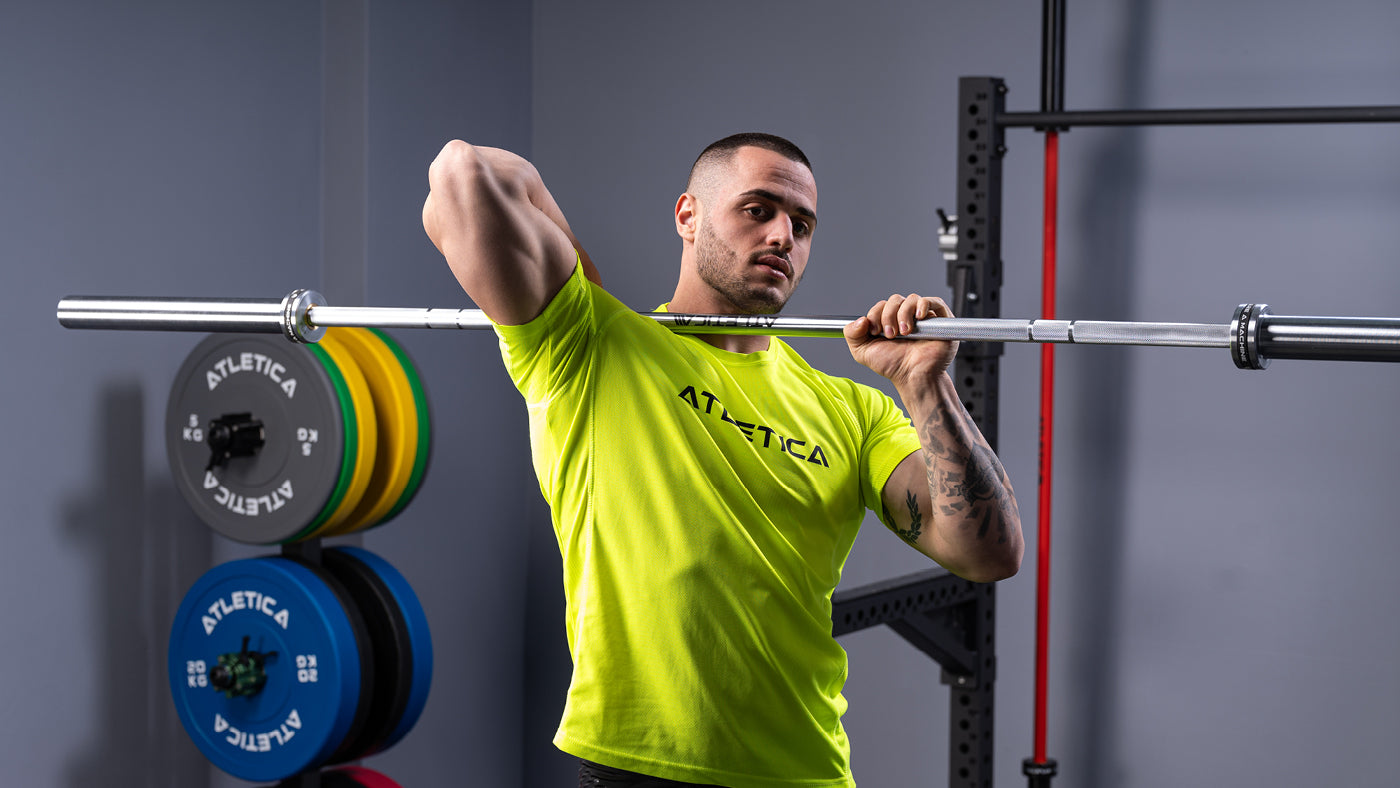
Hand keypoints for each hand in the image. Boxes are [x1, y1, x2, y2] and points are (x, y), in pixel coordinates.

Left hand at [844, 293, 958, 386]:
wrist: (913, 377)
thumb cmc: (893, 366)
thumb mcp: (863, 352)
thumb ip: (852, 334)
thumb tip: (860, 319)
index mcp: (889, 321)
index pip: (881, 305)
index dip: (875, 315)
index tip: (876, 332)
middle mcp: (906, 317)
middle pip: (895, 300)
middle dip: (888, 316)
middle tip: (891, 335)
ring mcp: (923, 318)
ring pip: (911, 299)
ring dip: (904, 314)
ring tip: (905, 332)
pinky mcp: (940, 320)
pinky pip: (933, 301)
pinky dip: (924, 305)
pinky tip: (919, 317)